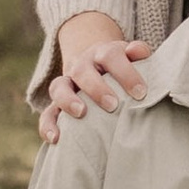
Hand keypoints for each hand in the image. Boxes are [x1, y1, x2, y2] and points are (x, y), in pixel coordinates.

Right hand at [37, 15, 152, 144]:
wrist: (97, 65)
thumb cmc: (123, 68)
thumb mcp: (132, 58)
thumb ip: (139, 53)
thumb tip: (138, 51)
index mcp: (102, 53)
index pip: (110, 56)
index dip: (125, 73)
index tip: (140, 93)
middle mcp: (81, 65)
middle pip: (82, 71)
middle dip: (96, 88)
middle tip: (113, 105)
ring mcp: (67, 83)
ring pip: (59, 87)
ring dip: (68, 100)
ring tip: (81, 113)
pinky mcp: (57, 103)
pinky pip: (48, 112)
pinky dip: (48, 125)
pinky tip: (56, 138)